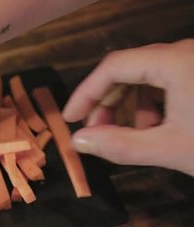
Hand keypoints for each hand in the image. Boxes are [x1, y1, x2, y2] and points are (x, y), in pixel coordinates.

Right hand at [63, 40, 193, 175]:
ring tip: (130, 137)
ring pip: (146, 76)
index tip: (70, 119)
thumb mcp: (168, 148)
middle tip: (95, 133)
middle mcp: (185, 53)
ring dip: (129, 105)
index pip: (114, 66)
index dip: (86, 93)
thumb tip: (77, 142)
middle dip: (107, 102)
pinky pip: (167, 80)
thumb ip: (119, 145)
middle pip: (128, 69)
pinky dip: (152, 103)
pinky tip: (155, 130)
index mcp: (175, 62)